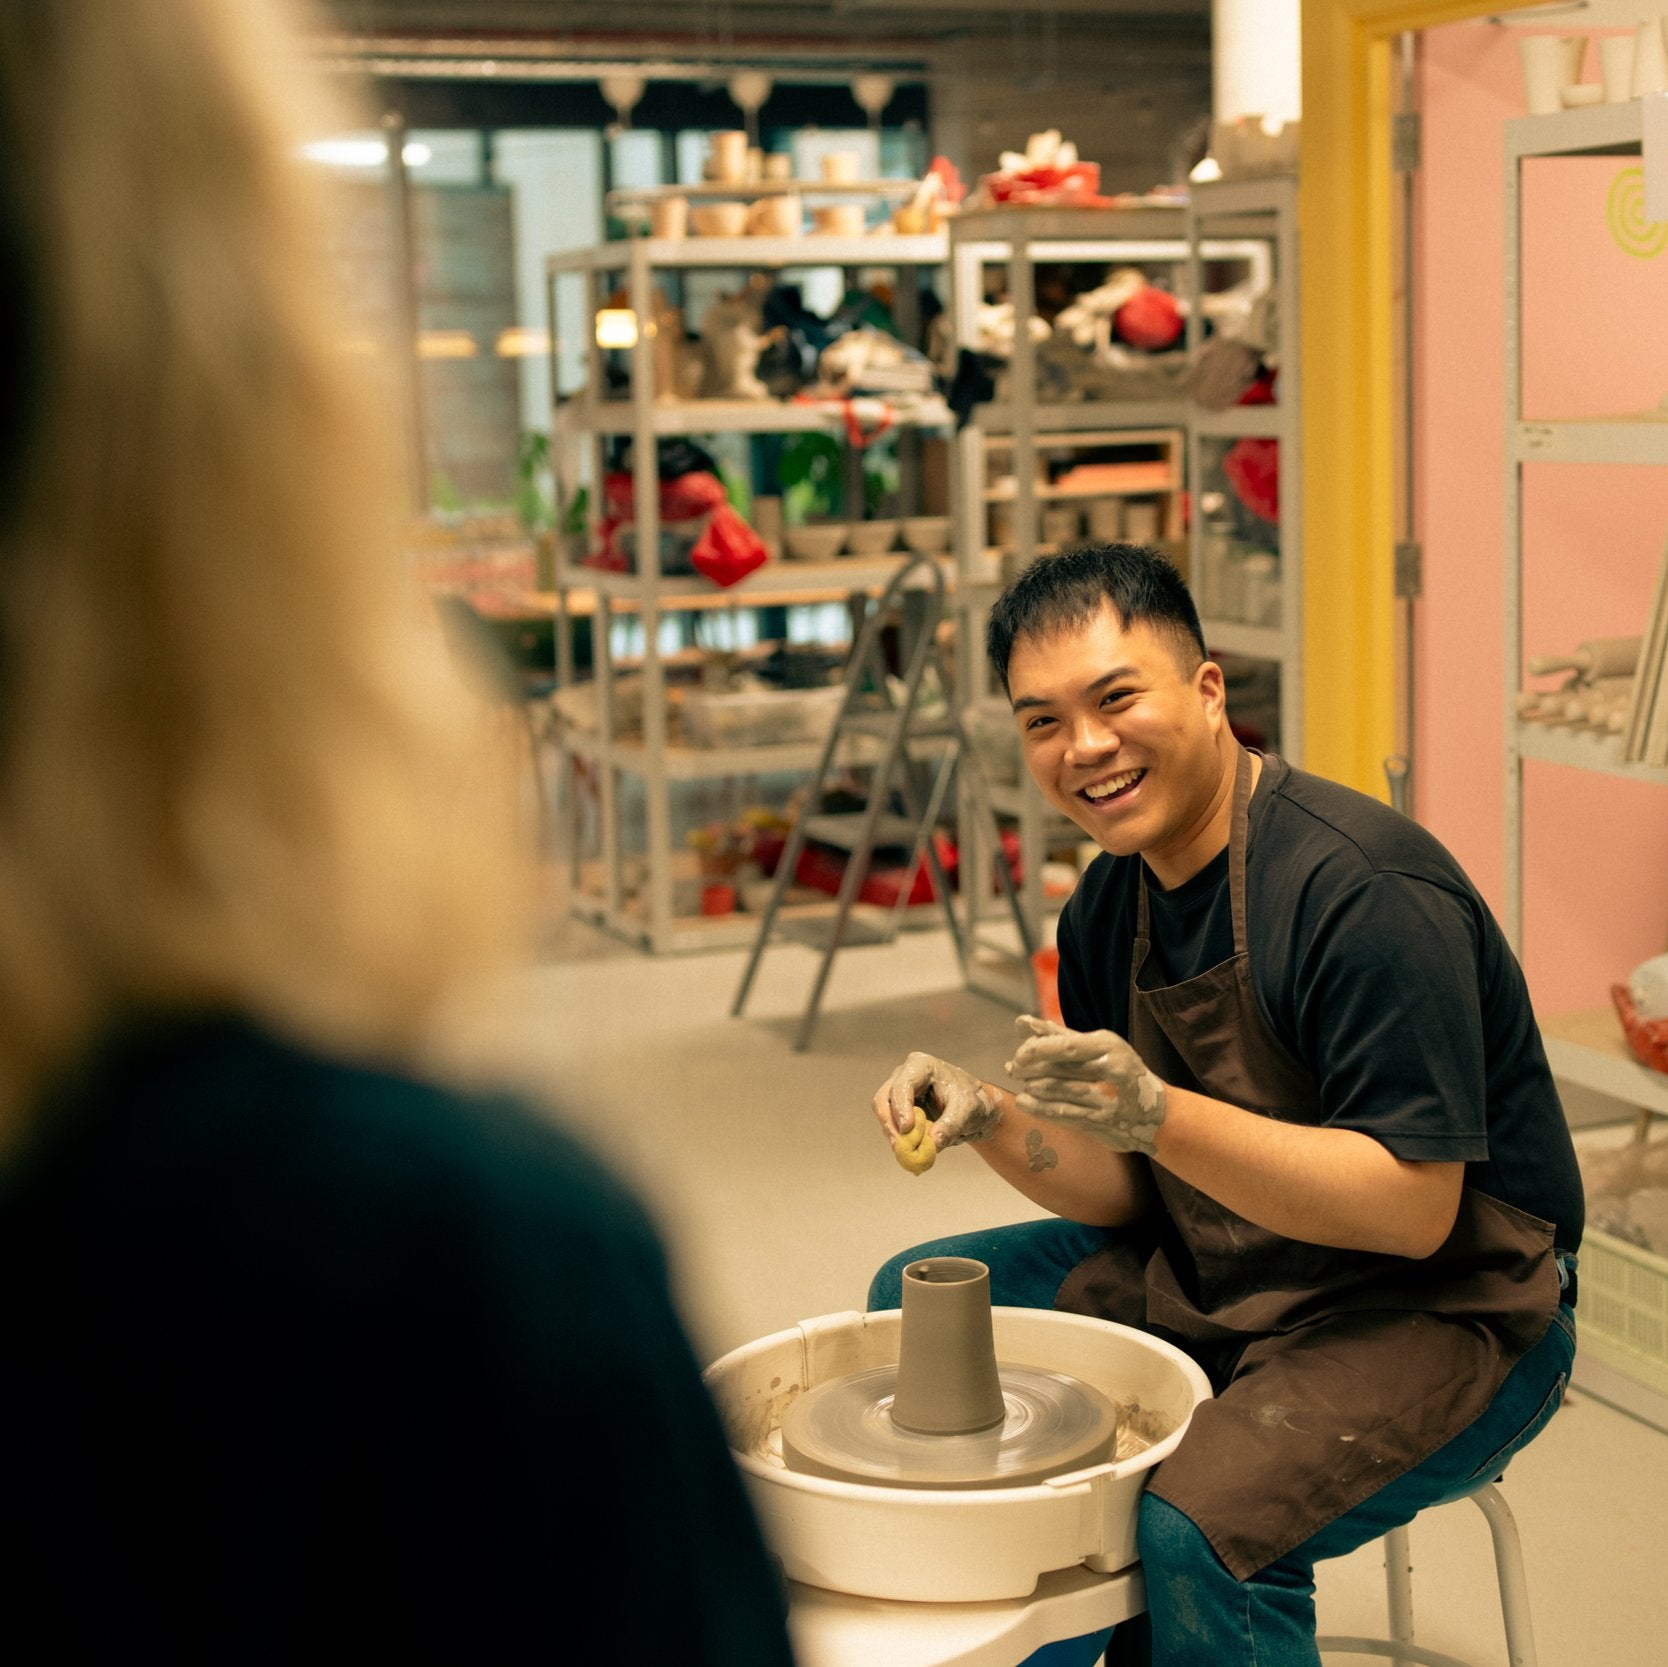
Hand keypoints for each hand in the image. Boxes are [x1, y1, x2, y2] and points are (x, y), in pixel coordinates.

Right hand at [873, 1052, 1003, 1170]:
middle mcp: (904, 1076)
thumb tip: (932, 1143)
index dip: (901, 1107)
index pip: (902, 1085)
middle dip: (891, 1124)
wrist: (972, 1108)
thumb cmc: (970, 1101)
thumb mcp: (968, 1112)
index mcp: (922, 1066)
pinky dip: (899, 1140)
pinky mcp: (898, 1109)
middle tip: (900, 1147)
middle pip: (884, 1099)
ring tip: (910, 1153)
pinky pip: (891, 1125)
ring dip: (894, 1135)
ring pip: (884, 1114)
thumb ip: (950, 1126)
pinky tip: (912, 1152)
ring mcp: (898, 1092)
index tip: (907, 1128)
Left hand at [1004, 1014, 1166, 1155]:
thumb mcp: (1099, 1047)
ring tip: (1021, 1084)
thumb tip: (1021, 1022)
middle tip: (1014, 1068)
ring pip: (1057, 1093)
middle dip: (1029, 1069)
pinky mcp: (1099, 1123)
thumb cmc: (1121, 1071)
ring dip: (1032, 1088)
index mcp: (1108, 1047)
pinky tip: (1025, 1102)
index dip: (1036, 1050)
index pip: (1065, 1046)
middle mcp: (1109, 1072)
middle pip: (1057, 1069)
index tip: (1019, 1054)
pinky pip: (1061, 1114)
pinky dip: (1038, 1108)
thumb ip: (1060, 1035)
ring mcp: (1105, 1100)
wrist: (1157, 1114)